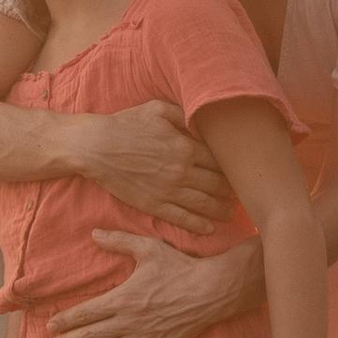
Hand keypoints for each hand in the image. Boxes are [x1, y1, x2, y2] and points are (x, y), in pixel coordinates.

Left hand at [46, 231, 262, 337]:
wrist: (212, 290)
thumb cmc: (180, 267)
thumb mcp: (148, 248)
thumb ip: (119, 242)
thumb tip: (94, 233)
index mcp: (122, 298)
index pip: (85, 313)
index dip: (65, 321)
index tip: (50, 327)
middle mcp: (129, 322)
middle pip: (91, 336)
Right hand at [88, 100, 233, 229]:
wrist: (96, 147)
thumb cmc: (125, 124)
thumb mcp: (157, 109)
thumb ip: (183, 114)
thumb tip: (202, 120)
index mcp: (185, 147)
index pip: (220, 161)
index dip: (232, 167)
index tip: (240, 172)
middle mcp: (181, 171)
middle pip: (217, 185)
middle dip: (232, 191)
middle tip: (241, 195)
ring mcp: (168, 191)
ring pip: (204, 205)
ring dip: (221, 210)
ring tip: (230, 213)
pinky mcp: (154, 205)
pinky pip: (183, 219)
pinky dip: (199, 225)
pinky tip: (209, 228)